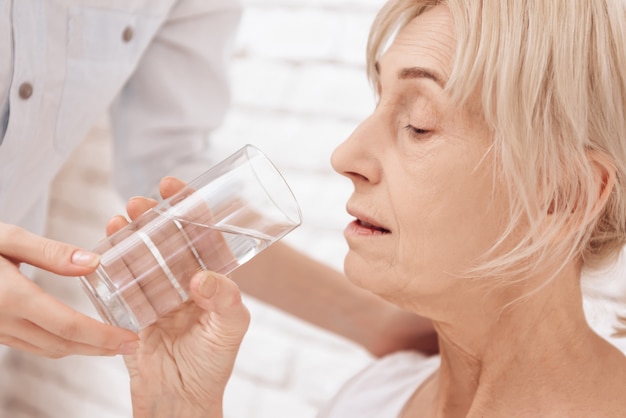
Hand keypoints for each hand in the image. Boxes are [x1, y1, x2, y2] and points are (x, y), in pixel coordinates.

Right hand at [0, 222, 138, 356]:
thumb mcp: (8, 237)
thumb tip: (95, 264)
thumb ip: (51, 253)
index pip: (68, 326)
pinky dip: (61, 344)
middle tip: (132, 346)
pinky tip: (79, 336)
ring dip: (82, 350)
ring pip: (46, 349)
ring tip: (113, 343)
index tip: (131, 339)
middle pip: (61, 345)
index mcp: (10, 296)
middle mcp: (2, 320)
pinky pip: (31, 345)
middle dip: (100, 348)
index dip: (103, 337)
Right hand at [112, 177, 249, 416]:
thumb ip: (226, 301)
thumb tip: (201, 278)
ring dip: (132, 234)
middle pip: (169, 240)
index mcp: (213, 281)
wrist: (180, 401)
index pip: (204, 236)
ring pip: (144, 255)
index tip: (177, 188)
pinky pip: (124, 281)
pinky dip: (115, 262)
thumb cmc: (213, 366)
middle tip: (142, 201)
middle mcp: (185, 282)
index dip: (192, 209)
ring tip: (120, 218)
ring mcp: (159, 294)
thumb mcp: (231, 329)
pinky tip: (108, 246)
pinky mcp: (134, 310)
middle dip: (155, 217)